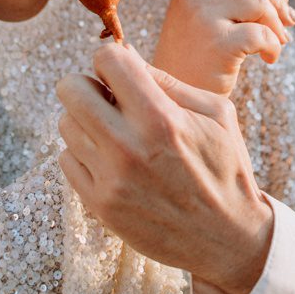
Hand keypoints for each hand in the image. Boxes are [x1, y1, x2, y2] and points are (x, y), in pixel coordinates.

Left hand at [56, 43, 274, 293]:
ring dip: (86, 122)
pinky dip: (84, 154)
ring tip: (117, 134)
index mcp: (161, 120)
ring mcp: (110, 179)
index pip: (106, 60)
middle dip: (88, 85)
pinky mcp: (98, 205)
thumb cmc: (226, 168)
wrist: (228, 239)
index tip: (123, 75)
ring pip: (66, 123)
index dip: (113, 61)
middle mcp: (128, 148)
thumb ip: (167, 81)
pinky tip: (112, 161)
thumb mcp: (217, 114)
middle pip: (70, 89)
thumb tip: (124, 53)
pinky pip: (66, 159)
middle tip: (109, 99)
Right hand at [150, 0, 294, 95]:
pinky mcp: (217, 42)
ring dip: (277, 24)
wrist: (175, 95)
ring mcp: (202, 16)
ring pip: (259, 2)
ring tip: (277, 43)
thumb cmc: (197, 57)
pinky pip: (262, 33)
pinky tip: (268, 58)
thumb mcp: (208, 18)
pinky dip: (274, 46)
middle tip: (289, 24)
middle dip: (279, 1)